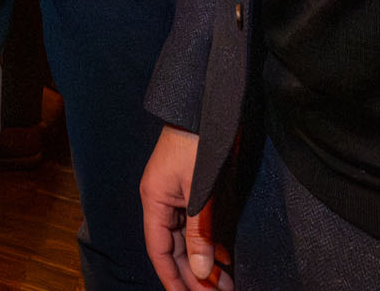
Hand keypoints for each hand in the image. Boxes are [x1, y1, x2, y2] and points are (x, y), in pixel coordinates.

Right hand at [142, 126, 229, 289]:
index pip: (159, 251)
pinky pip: (198, 224)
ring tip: (225, 283)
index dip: (173, 278)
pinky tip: (225, 258)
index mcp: (155, 200)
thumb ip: (199, 232)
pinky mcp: (194, 189)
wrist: (208, 106)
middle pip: (175, 248)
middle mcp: (163, 200)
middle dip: (194, 275)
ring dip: (204, 261)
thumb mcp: (200, 192)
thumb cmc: (199, 142)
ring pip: (188, 238)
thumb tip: (199, 271)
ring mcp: (178, 194)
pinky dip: (210, 243)